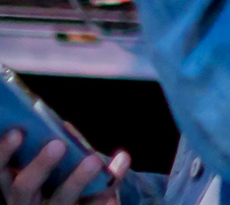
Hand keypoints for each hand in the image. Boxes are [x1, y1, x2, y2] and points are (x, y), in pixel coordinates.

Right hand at [0, 130, 128, 204]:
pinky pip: (95, 203)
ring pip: (61, 200)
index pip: (1, 171)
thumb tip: (64, 128)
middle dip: (39, 166)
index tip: (17, 133)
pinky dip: (112, 180)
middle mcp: (28, 203)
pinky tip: (122, 161)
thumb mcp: (47, 171)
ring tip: (93, 159)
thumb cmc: (58, 184)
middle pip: (24, 189)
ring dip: (77, 179)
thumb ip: (52, 149)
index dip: (4, 153)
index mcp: (16, 187)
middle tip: (57, 145)